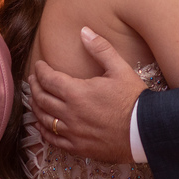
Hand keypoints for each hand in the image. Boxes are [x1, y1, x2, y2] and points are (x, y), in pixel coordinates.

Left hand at [29, 27, 143, 162]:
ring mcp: (72, 133)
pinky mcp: (78, 147)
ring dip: (36, 107)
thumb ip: (100, 49)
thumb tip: (84, 31)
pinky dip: (44, 131)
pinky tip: (42, 125)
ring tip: (35, 98)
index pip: (48, 79)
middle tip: (33, 79)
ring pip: (44, 119)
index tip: (39, 66)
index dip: (40, 71)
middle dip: (35, 87)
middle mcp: (70, 114)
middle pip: (42, 99)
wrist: (145, 131)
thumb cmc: (134, 99)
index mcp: (77, 93)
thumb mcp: (119, 68)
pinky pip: (53, 140)